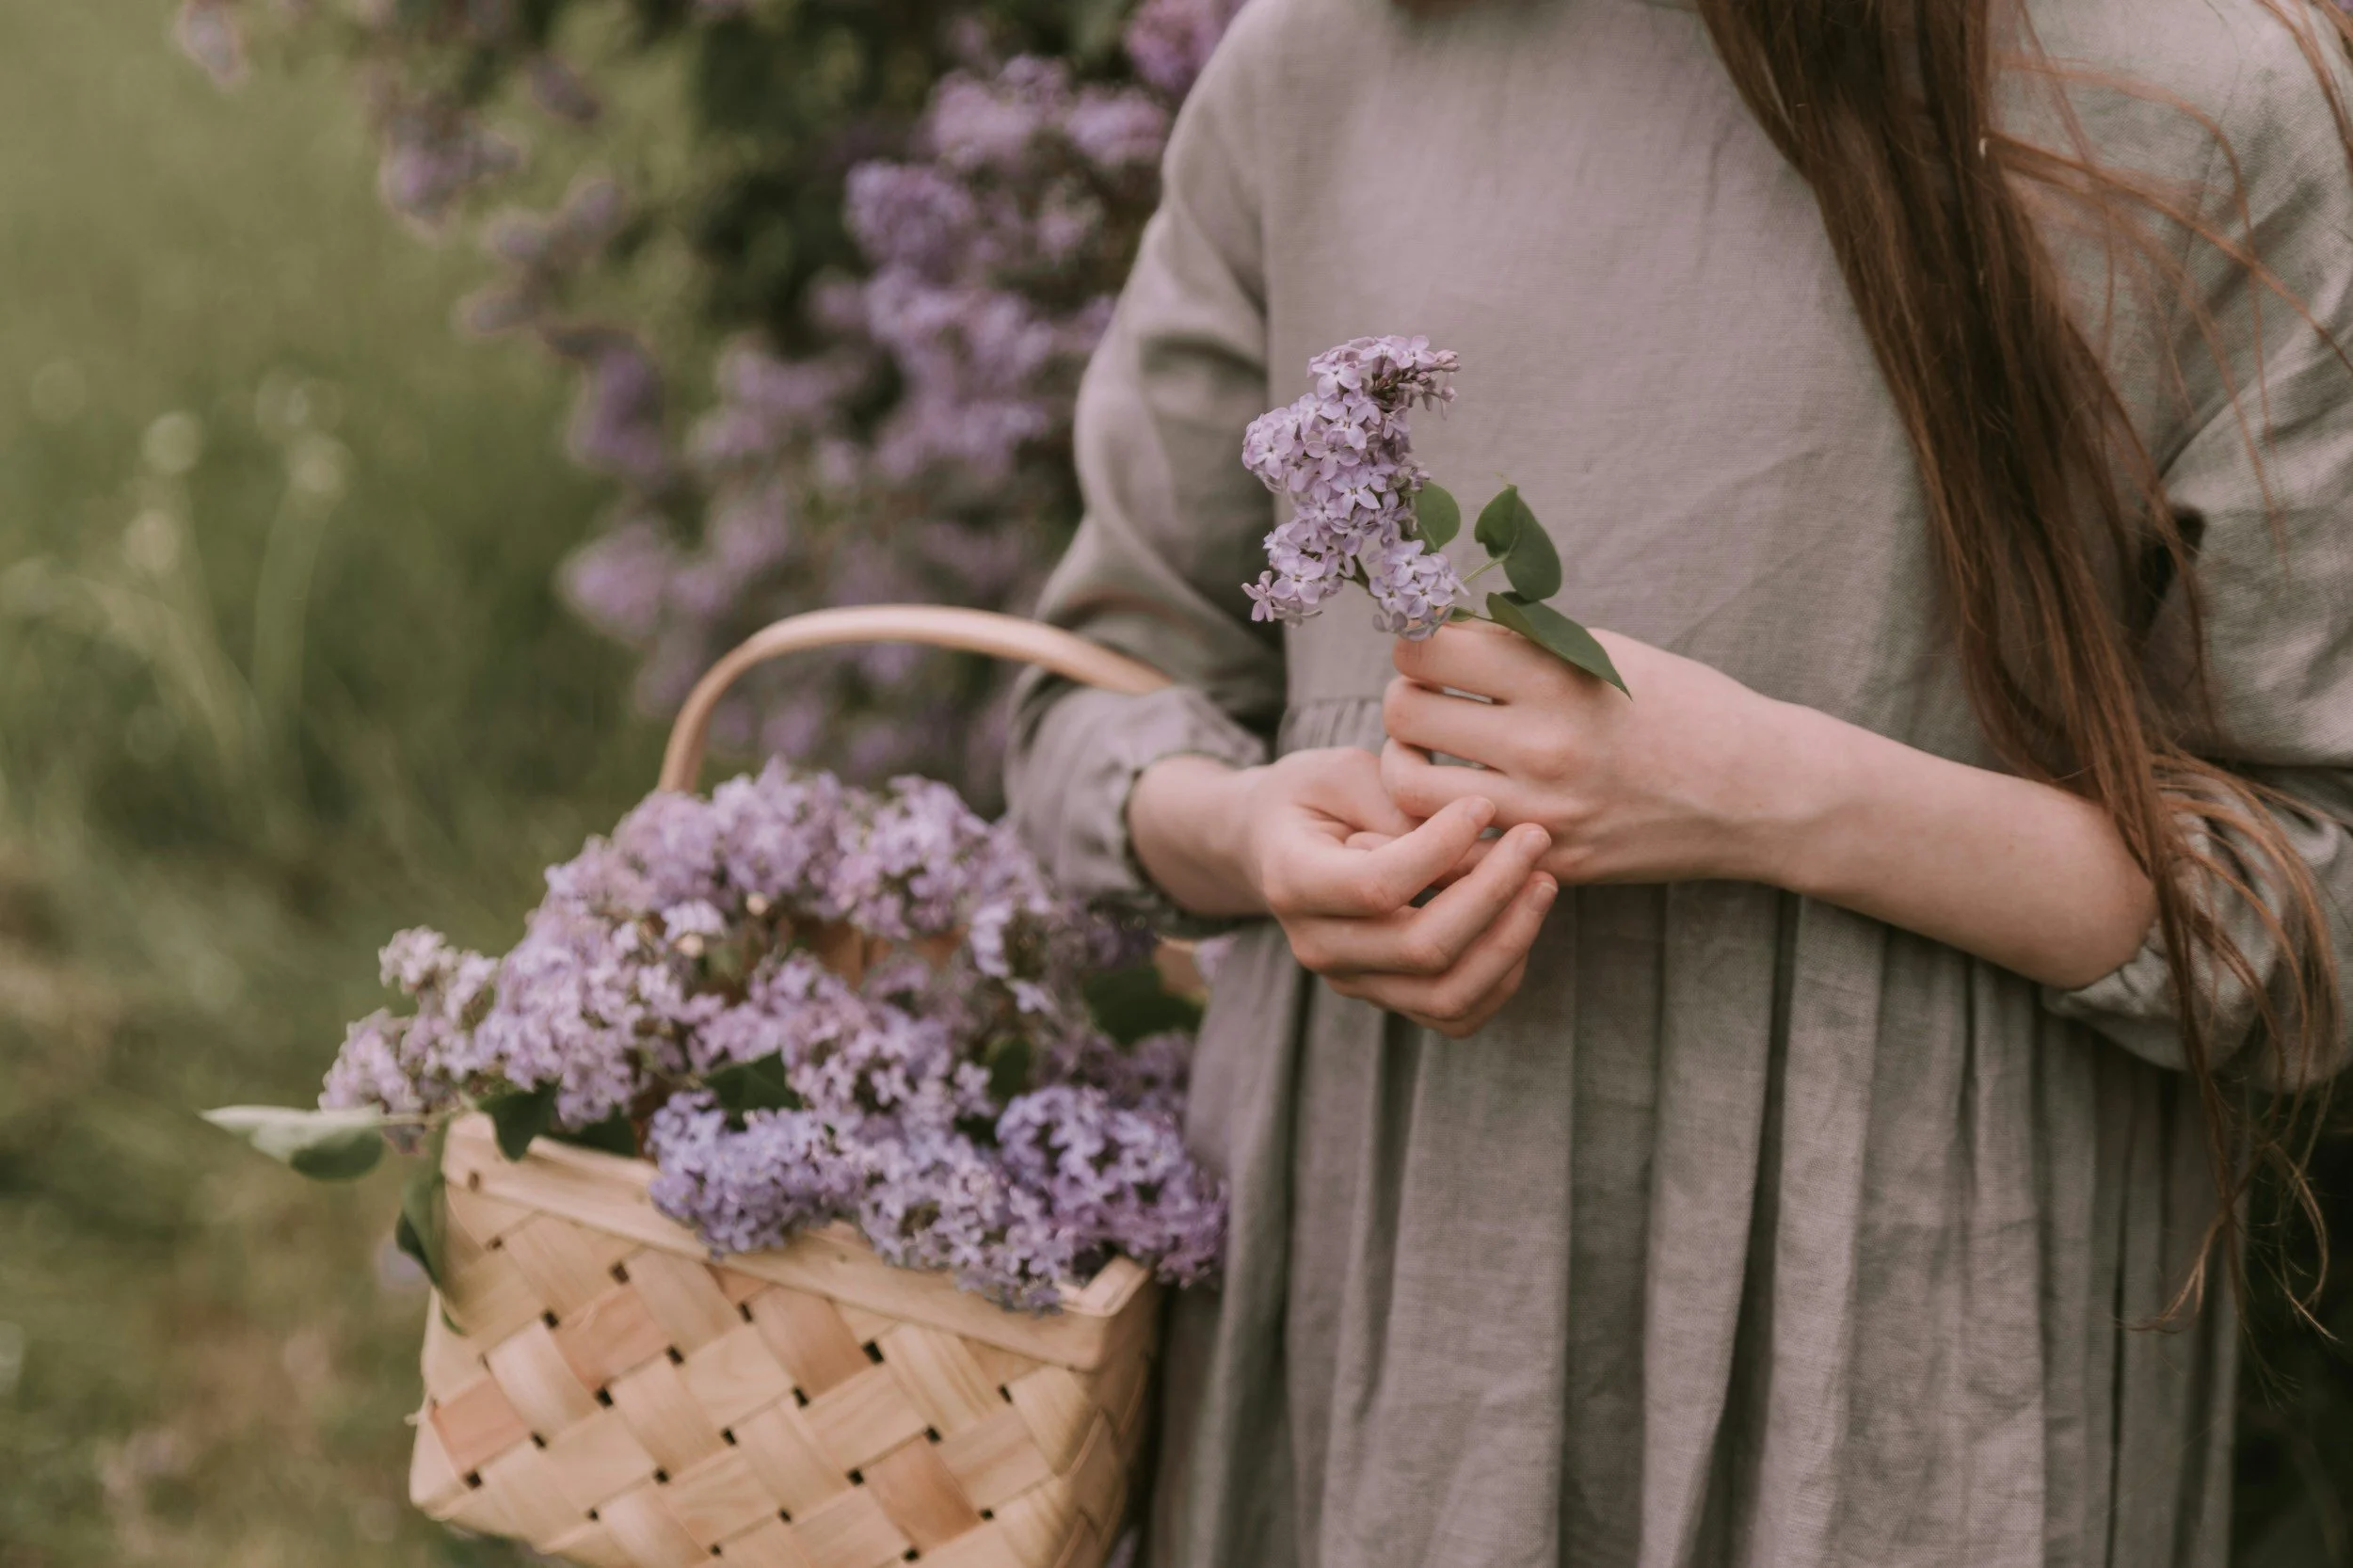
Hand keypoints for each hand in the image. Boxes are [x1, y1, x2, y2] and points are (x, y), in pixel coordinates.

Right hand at [1128, 748, 1558, 1036]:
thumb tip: (1469, 835)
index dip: (1441, 848)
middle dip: (1494, 892)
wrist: (1277, 846)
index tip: (1483, 804)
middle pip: (1422, 948)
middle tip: (1535, 837)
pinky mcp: (1387, 997)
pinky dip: (1502, 975)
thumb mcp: (1342, 773)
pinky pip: (1457, 1014)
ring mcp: (1353, 981)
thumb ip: (1397, 802)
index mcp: (1293, 881)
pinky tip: (1521, 919)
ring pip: (1447, 994)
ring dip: (1510, 939)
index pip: (1375, 886)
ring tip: (1542, 880)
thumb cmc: (1315, 797)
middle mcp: (1318, 946)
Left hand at [1380, 620, 1805, 887]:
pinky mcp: (1546, 860)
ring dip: (1407, 759)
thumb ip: (1520, 644)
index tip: (1430, 646)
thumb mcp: (1604, 653)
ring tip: (1432, 750)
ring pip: (1408, 783)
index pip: (1427, 648)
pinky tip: (1454, 802)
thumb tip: (1435, 629)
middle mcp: (1542, 745)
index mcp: (1557, 677)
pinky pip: (1452, 843)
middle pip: (1404, 711)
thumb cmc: (1683, 707)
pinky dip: (1437, 820)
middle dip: (1406, 695)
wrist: (1756, 793)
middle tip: (1429, 697)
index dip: (1416, 640)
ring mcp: (1541, 812)